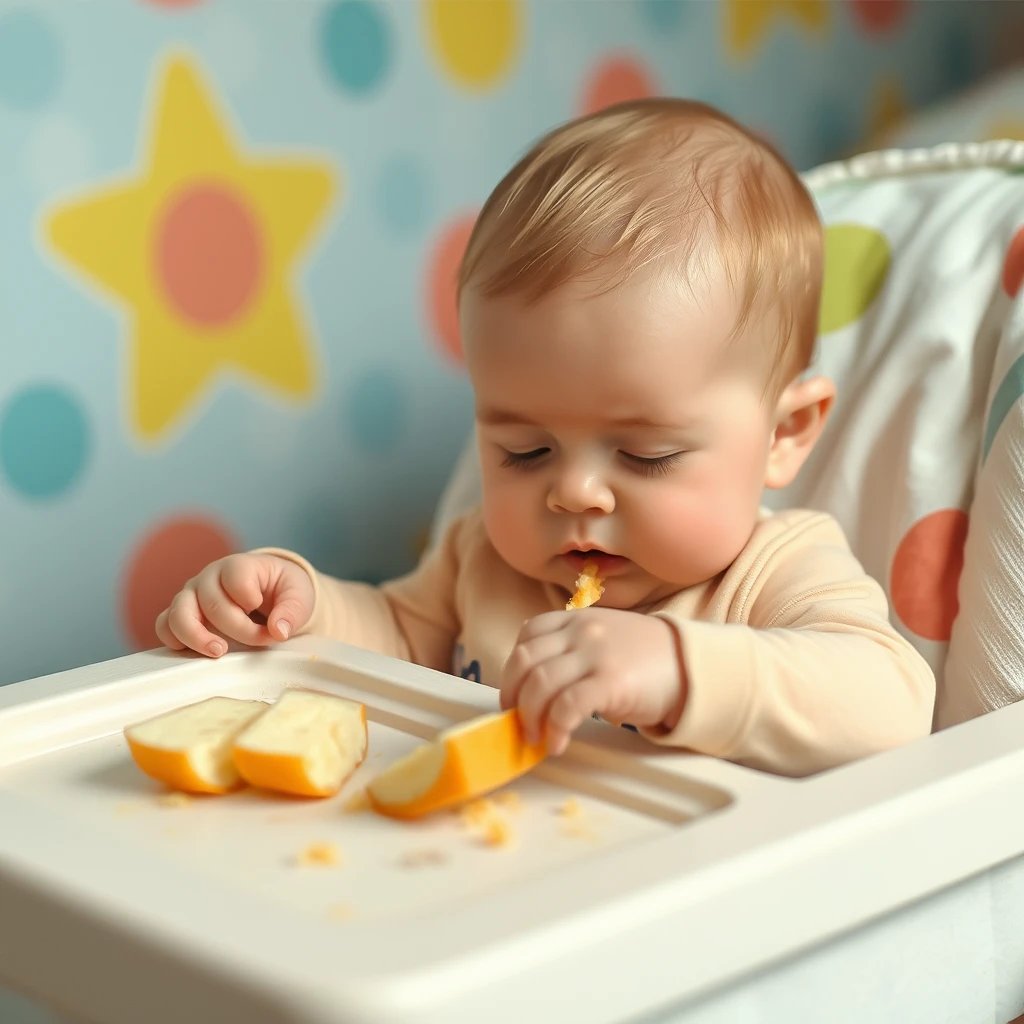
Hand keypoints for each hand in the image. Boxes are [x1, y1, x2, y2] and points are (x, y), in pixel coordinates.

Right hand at [155, 553, 314, 657]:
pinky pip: (165, 626)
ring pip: (178, 613)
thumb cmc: (282, 590)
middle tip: (261, 640)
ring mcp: (192, 595)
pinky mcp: (182, 614)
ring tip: (219, 651)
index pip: (236, 576)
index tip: (263, 609)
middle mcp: (210, 578)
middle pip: (212, 603)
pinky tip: (197, 652)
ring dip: (197, 637)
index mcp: (239, 566)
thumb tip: (278, 631)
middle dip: (238, 628)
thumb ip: (293, 611)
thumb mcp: (299, 595)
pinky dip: (175, 640)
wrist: (269, 592)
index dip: (249, 597)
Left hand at [499, 608, 686, 755]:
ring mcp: (596, 653)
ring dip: (530, 717)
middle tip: (518, 722)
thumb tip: (534, 691)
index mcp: (576, 619)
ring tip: (537, 737)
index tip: (514, 695)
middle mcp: (581, 630)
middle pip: (524, 661)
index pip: (528, 636)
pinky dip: (555, 728)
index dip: (513, 670)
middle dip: (512, 696)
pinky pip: (567, 705)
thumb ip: (570, 651)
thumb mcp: (603, 639)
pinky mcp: (611, 680)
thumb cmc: (645, 659)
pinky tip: (558, 743)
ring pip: (540, 684)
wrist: (691, 665)